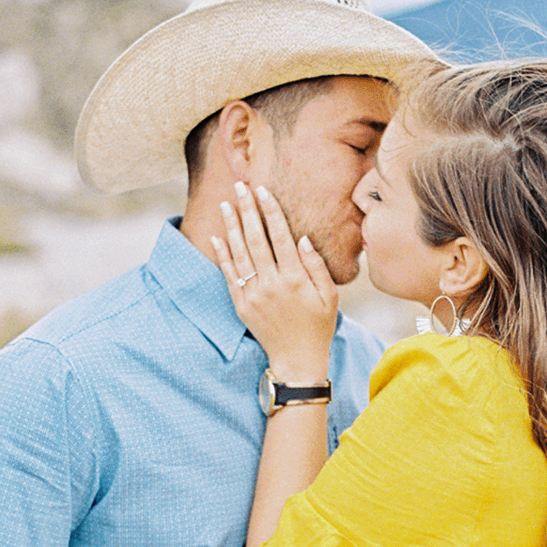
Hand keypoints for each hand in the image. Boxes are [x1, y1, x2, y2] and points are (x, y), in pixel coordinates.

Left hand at [211, 183, 338, 381]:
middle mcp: (271, 284)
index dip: (270, 211)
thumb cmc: (318, 326)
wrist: (297, 360)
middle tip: (240, 187)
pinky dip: (222, 255)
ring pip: (239, 254)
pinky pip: (229, 275)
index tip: (263, 191)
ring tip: (226, 204)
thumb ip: (316, 266)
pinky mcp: (241, 305)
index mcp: (295, 279)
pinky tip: (217, 236)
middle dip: (247, 210)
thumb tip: (302, 239)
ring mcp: (253, 295)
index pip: (280, 237)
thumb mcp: (330, 296)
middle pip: (255, 239)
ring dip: (231, 227)